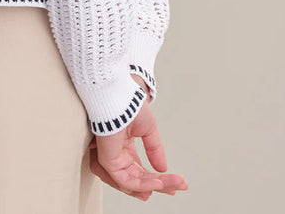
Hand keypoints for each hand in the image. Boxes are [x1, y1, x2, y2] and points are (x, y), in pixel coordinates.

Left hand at [86, 76, 188, 199]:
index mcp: (124, 149)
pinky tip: (158, 183)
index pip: (140, 172)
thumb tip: (163, 168)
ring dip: (153, 186)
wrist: (119, 96)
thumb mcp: (148, 129)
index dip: (157, 179)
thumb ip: (154, 149)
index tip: (175, 184)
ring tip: (170, 186)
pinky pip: (125, 180)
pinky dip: (143, 184)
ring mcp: (112, 159)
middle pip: (137, 180)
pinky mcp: (108, 161)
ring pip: (132, 184)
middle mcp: (117, 156)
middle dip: (158, 185)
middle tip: (175, 188)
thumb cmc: (128, 105)